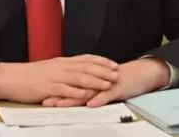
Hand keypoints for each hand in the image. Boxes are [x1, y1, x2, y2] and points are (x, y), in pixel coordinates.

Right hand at [0, 54, 119, 103]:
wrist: (11, 77)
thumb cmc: (29, 75)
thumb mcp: (49, 69)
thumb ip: (63, 69)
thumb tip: (76, 71)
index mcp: (61, 62)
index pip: (85, 59)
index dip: (100, 61)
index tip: (112, 63)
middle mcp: (60, 67)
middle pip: (85, 67)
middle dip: (102, 70)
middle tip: (116, 73)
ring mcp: (54, 77)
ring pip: (78, 77)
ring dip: (94, 80)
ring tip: (106, 84)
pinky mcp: (47, 87)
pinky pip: (64, 90)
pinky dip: (75, 92)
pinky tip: (85, 95)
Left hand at [42, 57, 169, 107]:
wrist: (138, 73)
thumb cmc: (116, 79)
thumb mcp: (97, 84)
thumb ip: (83, 88)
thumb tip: (66, 93)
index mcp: (87, 77)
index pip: (68, 83)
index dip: (54, 89)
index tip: (40, 94)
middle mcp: (93, 79)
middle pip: (73, 87)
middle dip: (58, 94)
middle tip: (45, 100)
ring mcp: (104, 84)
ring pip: (87, 91)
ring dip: (74, 98)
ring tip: (61, 104)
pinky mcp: (116, 88)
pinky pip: (106, 95)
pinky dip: (98, 99)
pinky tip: (90, 104)